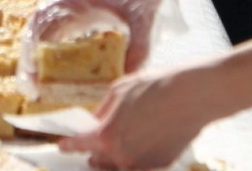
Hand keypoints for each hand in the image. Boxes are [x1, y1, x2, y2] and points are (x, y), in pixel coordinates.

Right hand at [16, 0, 179, 92]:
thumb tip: (125, 80)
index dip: (34, 49)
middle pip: (35, 25)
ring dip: (34, 49)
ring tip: (38, 80)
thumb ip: (137, 49)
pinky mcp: (73, 2)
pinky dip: (45, 41)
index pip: (44, 22)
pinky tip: (51, 62)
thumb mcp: (143, 20)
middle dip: (29, 56)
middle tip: (31, 87)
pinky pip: (51, 21)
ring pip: (40, 22)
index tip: (34, 75)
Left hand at [59, 65, 211, 169]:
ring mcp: (140, 166)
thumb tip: (95, 121)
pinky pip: (139, 165)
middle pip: (98, 161)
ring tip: (118, 141)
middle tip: (95, 141)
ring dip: (113, 157)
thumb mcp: (119, 91)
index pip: (79, 146)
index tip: (63, 145)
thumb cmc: (153, 88)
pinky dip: (135, 157)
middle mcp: (121, 157)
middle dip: (93, 152)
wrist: (189, 97)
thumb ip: (103, 111)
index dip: (69, 145)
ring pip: (118, 167)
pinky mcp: (158, 167)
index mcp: (106, 136)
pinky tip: (141, 140)